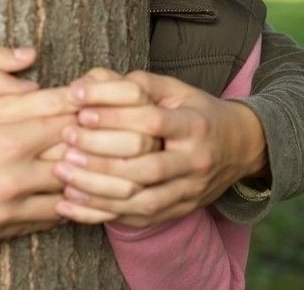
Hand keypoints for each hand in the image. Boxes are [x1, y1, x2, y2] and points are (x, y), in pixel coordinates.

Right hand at [0, 46, 75, 244]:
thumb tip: (32, 57)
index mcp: (6, 143)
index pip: (68, 126)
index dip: (81, 113)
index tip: (86, 104)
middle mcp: (11, 183)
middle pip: (75, 167)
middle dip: (87, 149)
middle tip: (95, 135)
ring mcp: (3, 214)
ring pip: (63, 202)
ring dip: (74, 182)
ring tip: (81, 163)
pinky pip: (39, 224)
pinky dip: (53, 207)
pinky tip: (54, 189)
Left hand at [54, 71, 267, 227]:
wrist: (240, 148)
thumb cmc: (197, 112)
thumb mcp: (175, 90)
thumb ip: (136, 84)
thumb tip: (89, 83)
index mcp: (196, 125)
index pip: (153, 122)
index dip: (114, 117)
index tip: (80, 111)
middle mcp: (195, 163)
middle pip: (146, 168)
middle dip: (101, 158)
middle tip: (66, 145)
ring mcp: (189, 192)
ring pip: (142, 200)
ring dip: (97, 192)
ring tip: (63, 176)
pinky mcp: (178, 212)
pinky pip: (138, 220)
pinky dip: (101, 214)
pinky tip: (71, 204)